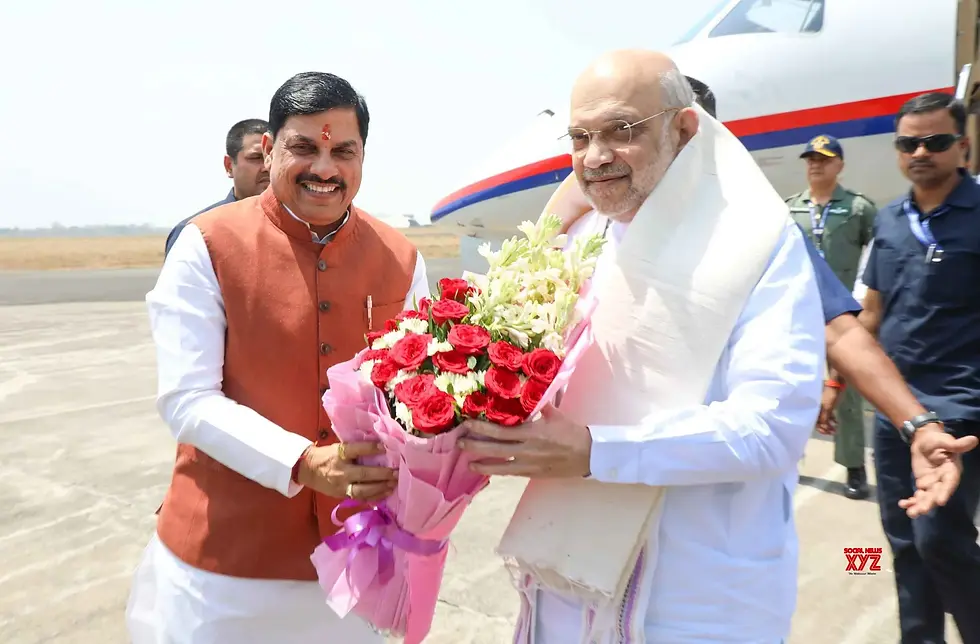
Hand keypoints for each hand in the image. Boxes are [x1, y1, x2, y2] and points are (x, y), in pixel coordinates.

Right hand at [296, 442, 397, 502]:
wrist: (307, 469)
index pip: (356, 450)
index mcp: (339, 454)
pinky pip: (360, 498)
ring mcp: (341, 486)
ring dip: (380, 488)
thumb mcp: (338, 447)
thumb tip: (379, 447)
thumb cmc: (326, 455)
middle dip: (382, 474)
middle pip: (363, 474)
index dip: (371, 448)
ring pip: (363, 490)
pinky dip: (374, 497)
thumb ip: (355, 449)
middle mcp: (341, 471)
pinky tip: (385, 494)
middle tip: (396, 473)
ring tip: (393, 485)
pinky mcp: (342, 495)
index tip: (384, 447)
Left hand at [457, 403, 591, 477]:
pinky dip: (499, 472)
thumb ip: (538, 404)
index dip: (482, 428)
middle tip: (459, 443)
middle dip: (475, 447)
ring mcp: (529, 465)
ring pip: (501, 467)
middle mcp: (527, 451)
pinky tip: (489, 471)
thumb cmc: (571, 432)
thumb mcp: (555, 414)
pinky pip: (512, 474)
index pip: (500, 432)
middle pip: (495, 450)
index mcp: (531, 433)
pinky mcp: (533, 474)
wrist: (589, 454)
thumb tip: (527, 391)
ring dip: (483, 464)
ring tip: (468, 463)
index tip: (467, 424)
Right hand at [816, 385, 839, 434]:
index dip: (821, 429)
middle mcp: (816, 410)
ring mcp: (822, 408)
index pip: (815, 422)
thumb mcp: (826, 407)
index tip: (828, 433)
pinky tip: (836, 422)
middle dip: (826, 428)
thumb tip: (823, 427)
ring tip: (836, 428)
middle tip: (833, 432)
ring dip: (830, 425)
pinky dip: (832, 419)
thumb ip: (824, 417)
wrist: (835, 385)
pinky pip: (828, 415)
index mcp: (813, 409)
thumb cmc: (829, 395)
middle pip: (819, 422)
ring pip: (824, 419)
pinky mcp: (827, 406)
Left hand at [899, 424, 978, 517]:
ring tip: (911, 513)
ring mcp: (933, 484)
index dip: (945, 492)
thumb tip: (973, 440)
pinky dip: (911, 501)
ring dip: (919, 506)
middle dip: (929, 503)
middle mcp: (943, 480)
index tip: (940, 502)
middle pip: (937, 494)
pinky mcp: (923, 485)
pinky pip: (918, 495)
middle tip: (921, 511)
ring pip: (927, 498)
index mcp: (952, 471)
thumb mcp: (945, 440)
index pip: (949, 483)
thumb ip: (956, 444)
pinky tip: (903, 505)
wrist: (924, 440)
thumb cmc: (937, 440)